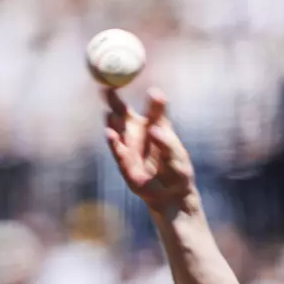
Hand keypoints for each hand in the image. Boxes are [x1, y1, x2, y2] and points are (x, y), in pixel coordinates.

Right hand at [104, 87, 196, 214]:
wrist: (170, 194)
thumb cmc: (176, 170)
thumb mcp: (175, 155)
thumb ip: (165, 141)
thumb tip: (153, 129)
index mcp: (154, 125)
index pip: (150, 108)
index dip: (149, 98)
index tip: (151, 91)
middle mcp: (137, 131)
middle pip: (122, 111)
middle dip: (113, 100)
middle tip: (107, 89)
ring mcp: (128, 145)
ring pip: (116, 128)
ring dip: (112, 120)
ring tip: (111, 114)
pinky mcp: (123, 162)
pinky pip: (116, 150)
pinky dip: (113, 142)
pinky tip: (110, 134)